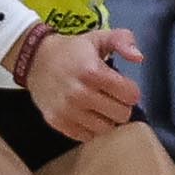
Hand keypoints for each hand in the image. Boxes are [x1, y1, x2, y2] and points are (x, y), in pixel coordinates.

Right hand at [21, 25, 142, 140]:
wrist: (35, 60)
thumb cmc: (73, 50)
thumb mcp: (99, 37)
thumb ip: (124, 40)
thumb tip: (138, 58)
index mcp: (93, 72)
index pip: (130, 95)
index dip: (131, 91)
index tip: (124, 86)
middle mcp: (80, 94)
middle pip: (121, 115)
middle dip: (121, 106)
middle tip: (112, 97)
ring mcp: (67, 111)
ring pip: (105, 129)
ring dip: (107, 118)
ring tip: (100, 106)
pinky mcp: (57, 122)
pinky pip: (87, 136)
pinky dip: (91, 127)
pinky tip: (88, 114)